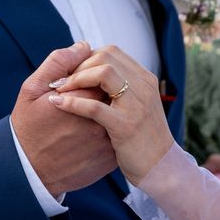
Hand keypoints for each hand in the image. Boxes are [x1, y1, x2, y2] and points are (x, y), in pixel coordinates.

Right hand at [11, 42, 116, 196]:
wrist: (29, 172)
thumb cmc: (28, 128)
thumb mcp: (32, 90)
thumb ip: (58, 63)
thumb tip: (84, 46)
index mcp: (80, 101)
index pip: (102, 75)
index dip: (92, 76)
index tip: (80, 84)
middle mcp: (97, 123)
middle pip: (113, 95)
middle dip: (102, 92)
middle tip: (86, 99)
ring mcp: (106, 143)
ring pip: (118, 116)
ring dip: (109, 111)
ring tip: (89, 117)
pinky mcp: (110, 159)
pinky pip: (118, 137)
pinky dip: (110, 130)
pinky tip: (91, 134)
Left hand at [47, 45, 173, 185]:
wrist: (161, 167)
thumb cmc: (143, 138)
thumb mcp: (137, 105)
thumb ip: (122, 86)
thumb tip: (96, 71)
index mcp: (144, 79)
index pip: (111, 52)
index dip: (86, 57)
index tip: (70, 72)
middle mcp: (143, 87)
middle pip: (105, 57)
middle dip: (78, 66)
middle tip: (60, 81)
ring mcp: (136, 106)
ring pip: (103, 74)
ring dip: (75, 78)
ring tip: (59, 90)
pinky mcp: (126, 126)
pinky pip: (95, 107)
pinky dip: (73, 102)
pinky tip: (58, 104)